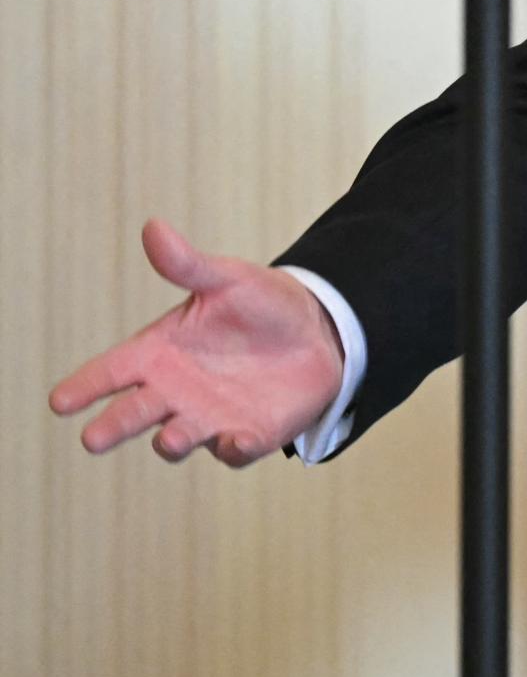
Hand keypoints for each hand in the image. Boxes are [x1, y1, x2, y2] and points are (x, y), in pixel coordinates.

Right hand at [47, 219, 343, 465]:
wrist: (318, 329)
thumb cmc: (259, 303)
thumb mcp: (226, 280)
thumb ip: (188, 264)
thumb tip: (154, 227)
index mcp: (159, 353)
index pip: (111, 371)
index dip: (85, 385)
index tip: (59, 401)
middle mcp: (175, 391)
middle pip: (134, 413)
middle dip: (114, 426)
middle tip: (92, 439)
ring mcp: (209, 417)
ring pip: (179, 438)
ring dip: (173, 441)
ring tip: (168, 439)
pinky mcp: (248, 434)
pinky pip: (235, 449)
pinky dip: (234, 448)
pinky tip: (236, 441)